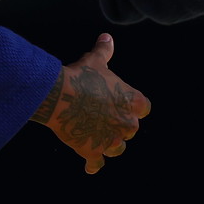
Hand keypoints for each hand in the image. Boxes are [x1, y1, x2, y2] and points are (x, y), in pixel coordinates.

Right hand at [34, 33, 150, 173]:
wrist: (60, 96)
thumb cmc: (80, 76)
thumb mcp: (95, 61)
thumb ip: (105, 50)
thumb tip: (107, 36)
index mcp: (132, 101)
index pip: (144, 108)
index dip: (133, 107)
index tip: (125, 105)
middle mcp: (126, 123)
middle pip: (130, 130)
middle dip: (120, 126)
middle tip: (106, 120)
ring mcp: (110, 140)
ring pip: (117, 148)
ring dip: (110, 145)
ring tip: (100, 140)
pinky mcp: (93, 152)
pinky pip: (96, 163)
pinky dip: (93, 165)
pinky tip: (90, 167)